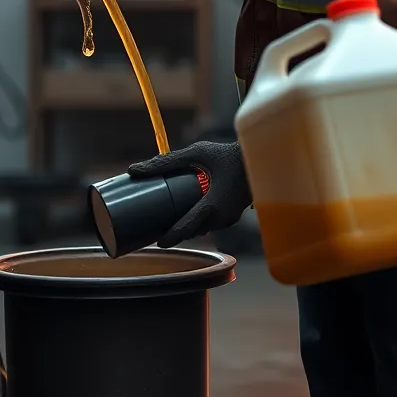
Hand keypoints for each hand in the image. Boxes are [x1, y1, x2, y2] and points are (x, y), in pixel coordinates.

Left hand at [127, 140, 251, 247]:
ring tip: (171, 219)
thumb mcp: (197, 153)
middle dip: (177, 232)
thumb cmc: (228, 154)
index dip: (170, 237)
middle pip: (193, 230)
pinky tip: (192, 211)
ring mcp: (230, 219)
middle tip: (158, 230)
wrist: (261, 159)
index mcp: (212, 206)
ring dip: (189, 226)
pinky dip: (201, 220)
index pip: (186, 227)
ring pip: (204, 228)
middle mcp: (222, 218)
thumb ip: (167, 161)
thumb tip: (134, 170)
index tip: (157, 243)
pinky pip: (213, 223)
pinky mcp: (234, 215)